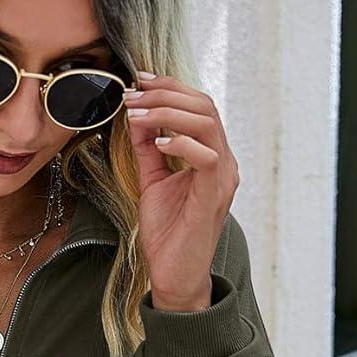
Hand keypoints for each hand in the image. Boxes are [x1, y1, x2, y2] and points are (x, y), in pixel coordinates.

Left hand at [121, 70, 240, 310]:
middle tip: (134, 94)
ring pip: (207, 123)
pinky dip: (181, 142)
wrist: (173, 275)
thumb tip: (136, 116)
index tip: (139, 81)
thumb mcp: (152, 181)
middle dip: (166, 93)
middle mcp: (222, 161)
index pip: (198, 106)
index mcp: (211, 155)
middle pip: (204, 106)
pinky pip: (206, 156)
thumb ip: (148, 149)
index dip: (170, 87)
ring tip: (139, 114)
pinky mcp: (214, 195)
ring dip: (168, 112)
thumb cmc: (167, 233)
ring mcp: (222, 177)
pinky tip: (158, 142)